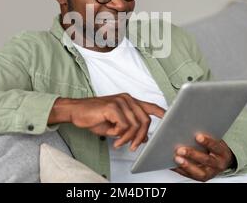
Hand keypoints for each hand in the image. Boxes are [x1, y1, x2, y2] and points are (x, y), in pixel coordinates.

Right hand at [49, 93, 164, 150]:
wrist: (76, 111)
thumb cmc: (93, 116)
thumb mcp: (115, 125)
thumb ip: (129, 128)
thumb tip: (144, 138)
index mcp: (129, 101)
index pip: (149, 106)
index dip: (161, 113)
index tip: (170, 119)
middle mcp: (127, 99)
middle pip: (145, 120)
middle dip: (141, 136)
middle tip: (133, 146)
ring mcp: (120, 102)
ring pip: (135, 125)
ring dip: (128, 138)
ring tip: (119, 143)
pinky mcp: (112, 107)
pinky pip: (124, 126)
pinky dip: (120, 135)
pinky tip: (113, 138)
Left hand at [171, 133, 234, 181]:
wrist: (221, 160)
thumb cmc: (214, 146)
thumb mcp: (213, 137)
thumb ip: (200, 127)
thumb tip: (176, 114)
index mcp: (222, 152)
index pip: (216, 146)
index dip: (208, 142)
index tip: (198, 136)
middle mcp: (218, 164)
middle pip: (206, 160)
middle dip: (193, 154)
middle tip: (181, 149)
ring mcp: (210, 172)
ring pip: (199, 172)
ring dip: (187, 165)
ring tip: (177, 158)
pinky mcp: (202, 178)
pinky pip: (190, 176)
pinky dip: (181, 170)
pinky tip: (173, 164)